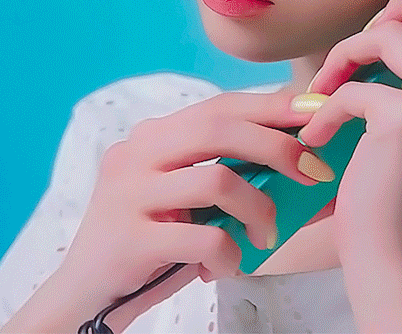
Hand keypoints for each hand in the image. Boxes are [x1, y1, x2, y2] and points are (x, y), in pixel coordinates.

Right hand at [49, 88, 322, 333]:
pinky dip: (229, 252)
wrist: (85, 296)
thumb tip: (302, 162)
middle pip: (219, 129)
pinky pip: (201, 238)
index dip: (271, 106)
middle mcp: (136, 154)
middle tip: (314, 172)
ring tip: (267, 235)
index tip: (315, 113)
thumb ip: (226, 173)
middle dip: (277, 146)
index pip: (220, 106)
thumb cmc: (153, 243)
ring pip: (216, 180)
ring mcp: (128, 194)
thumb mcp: (186, 198)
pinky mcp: (129, 239)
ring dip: (258, 208)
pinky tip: (229, 265)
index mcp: (153, 137)